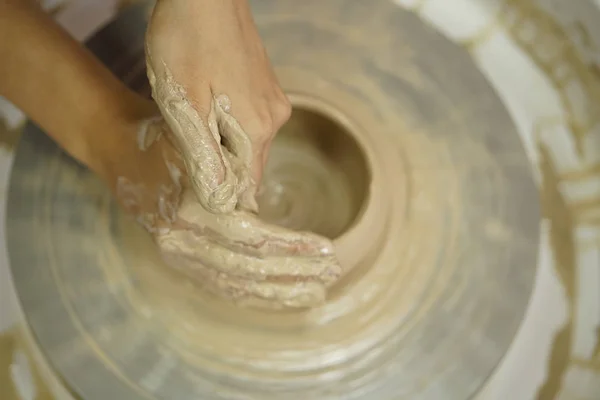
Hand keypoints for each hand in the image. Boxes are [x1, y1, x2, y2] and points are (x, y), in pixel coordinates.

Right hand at [100, 110, 340, 307]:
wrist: (123, 154)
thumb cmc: (164, 139)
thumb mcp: (195, 141)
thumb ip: (228, 170)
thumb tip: (263, 200)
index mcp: (187, 211)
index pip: (250, 238)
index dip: (291, 246)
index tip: (327, 247)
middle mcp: (182, 242)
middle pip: (249, 268)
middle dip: (296, 273)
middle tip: (332, 271)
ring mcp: (180, 258)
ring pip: (239, 285)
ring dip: (282, 292)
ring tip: (317, 293)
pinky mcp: (184, 264)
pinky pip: (224, 288)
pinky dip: (257, 296)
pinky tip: (283, 297)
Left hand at [145, 0, 290, 213]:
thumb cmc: (188, 41)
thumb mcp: (185, 103)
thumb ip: (204, 155)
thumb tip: (218, 198)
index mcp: (257, 128)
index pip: (248, 182)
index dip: (223, 194)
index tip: (197, 195)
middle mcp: (274, 117)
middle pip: (248, 162)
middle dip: (220, 168)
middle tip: (184, 158)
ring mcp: (272, 98)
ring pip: (247, 140)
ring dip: (221, 144)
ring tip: (190, 128)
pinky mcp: (265, 84)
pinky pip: (248, 119)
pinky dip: (227, 125)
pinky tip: (205, 108)